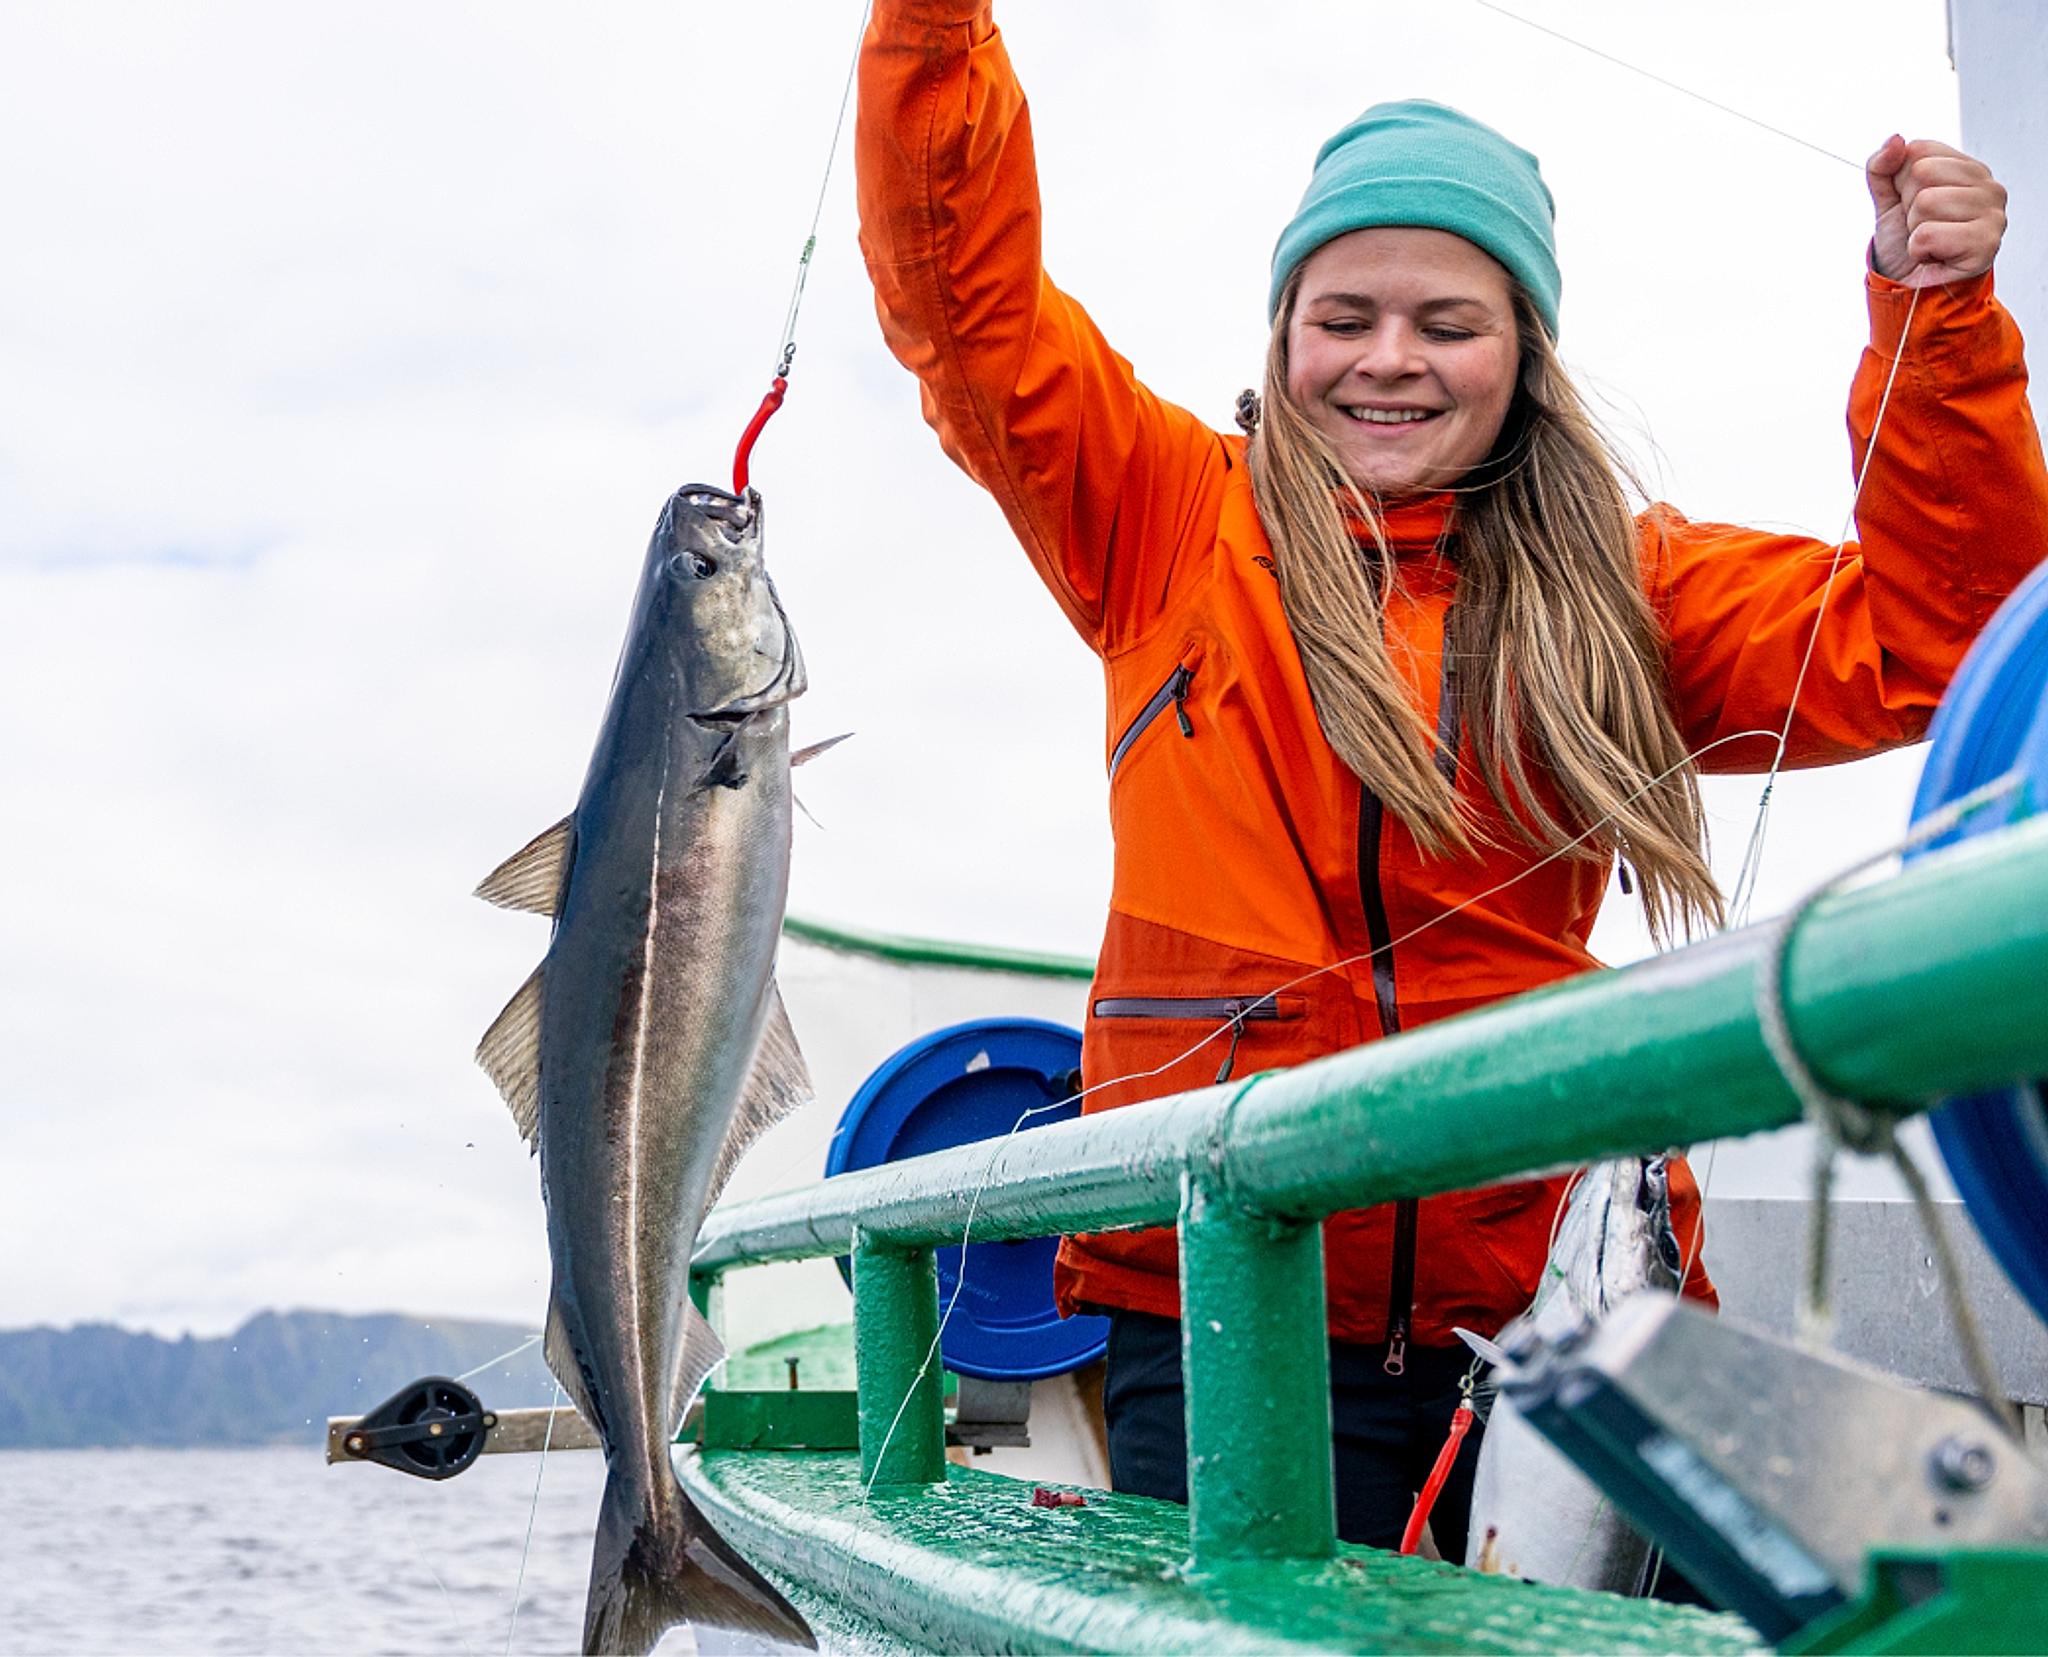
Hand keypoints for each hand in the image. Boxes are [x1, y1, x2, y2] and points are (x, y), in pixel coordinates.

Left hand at [1866, 136, 2006, 286]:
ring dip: (1914, 230)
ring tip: (1929, 244)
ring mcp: (1993, 212)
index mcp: (1966, 169)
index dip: (1901, 184)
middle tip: (1921, 228)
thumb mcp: (1886, 202)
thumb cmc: (1906, 247)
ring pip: (1925, 202)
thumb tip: (1895, 140)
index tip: (1912, 208)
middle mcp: (1987, 185)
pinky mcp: (1986, 242)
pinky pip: (1928, 234)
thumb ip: (1882, 169)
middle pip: (1921, 172)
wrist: (1910, 290)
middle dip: (1908, 207)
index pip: (1919, 151)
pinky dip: (1920, 250)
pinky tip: (1935, 256)